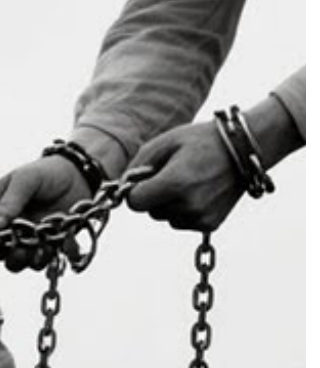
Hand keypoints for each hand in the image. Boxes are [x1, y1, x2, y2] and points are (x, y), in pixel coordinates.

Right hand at [0, 157, 90, 270]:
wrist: (79, 177)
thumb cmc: (48, 172)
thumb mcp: (26, 179)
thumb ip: (10, 200)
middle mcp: (6, 225)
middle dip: (2, 251)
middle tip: (14, 247)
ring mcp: (24, 237)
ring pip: (13, 259)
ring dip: (21, 259)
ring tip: (32, 251)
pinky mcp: (43, 246)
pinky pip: (37, 261)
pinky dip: (41, 259)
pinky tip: (50, 248)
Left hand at [125, 123, 244, 231]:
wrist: (245, 150)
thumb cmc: (200, 142)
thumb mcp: (163, 143)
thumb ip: (137, 166)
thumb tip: (122, 187)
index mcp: (175, 184)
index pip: (135, 202)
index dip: (135, 190)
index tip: (144, 178)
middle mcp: (188, 206)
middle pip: (150, 211)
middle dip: (154, 195)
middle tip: (173, 173)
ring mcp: (201, 218)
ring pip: (165, 217)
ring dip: (169, 203)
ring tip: (189, 180)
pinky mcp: (210, 225)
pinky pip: (182, 222)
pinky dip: (184, 210)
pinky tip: (199, 191)